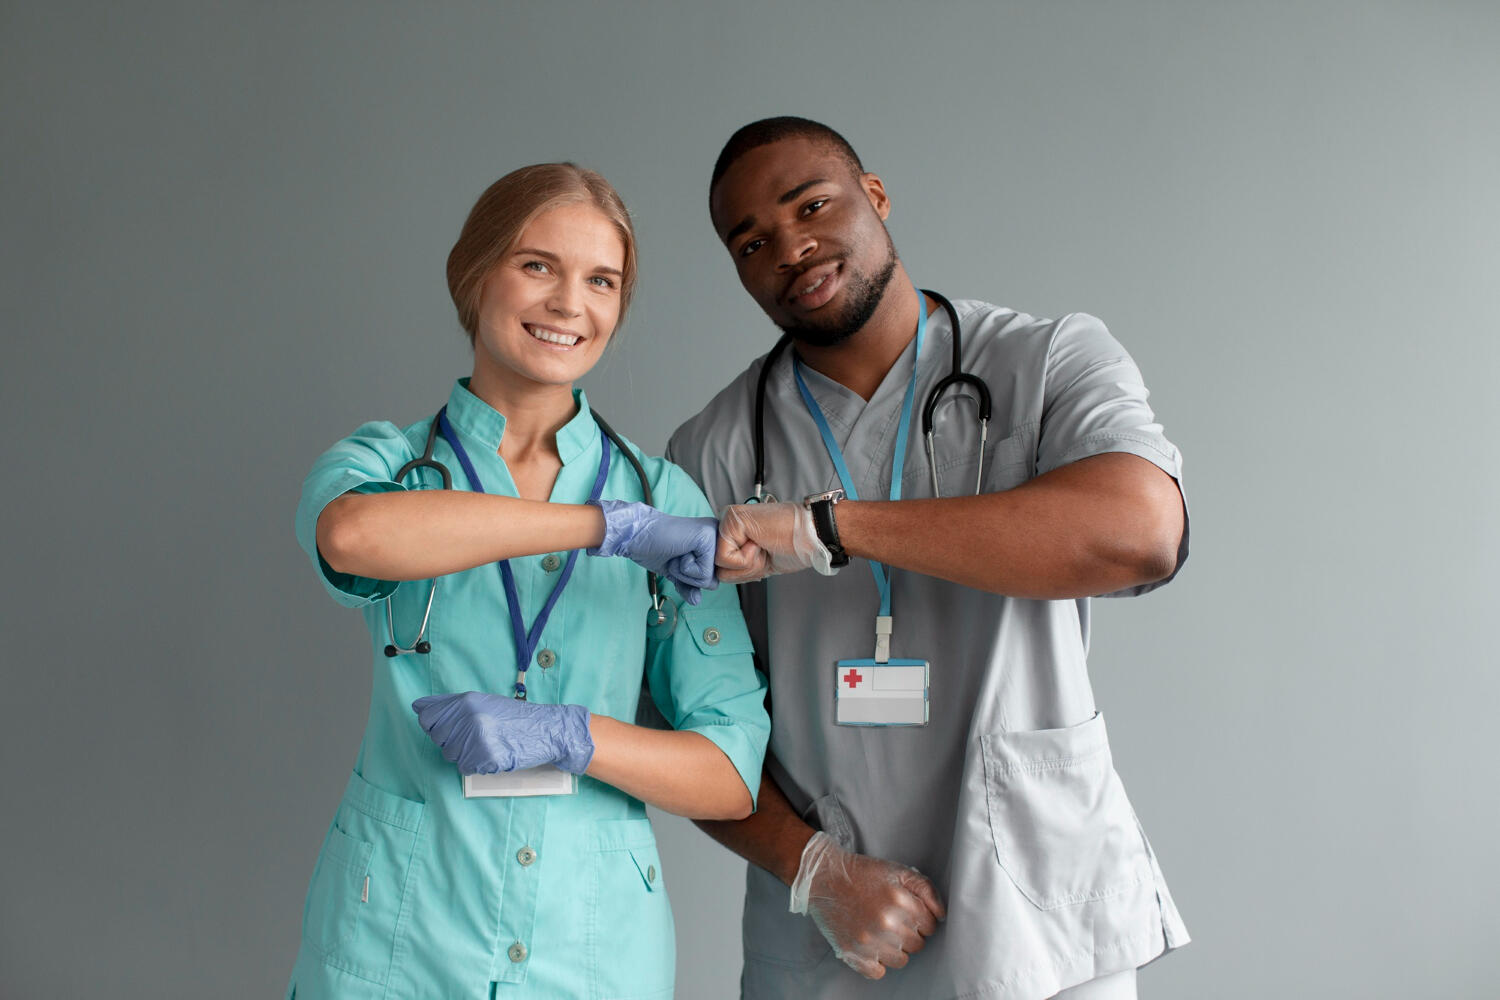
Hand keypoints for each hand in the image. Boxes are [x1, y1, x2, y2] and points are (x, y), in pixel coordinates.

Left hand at [411, 692, 593, 775]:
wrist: (546, 730)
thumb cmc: (514, 717)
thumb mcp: (482, 701)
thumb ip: (449, 704)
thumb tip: (418, 707)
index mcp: (465, 701)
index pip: (426, 717)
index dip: (435, 724)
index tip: (449, 726)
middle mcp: (468, 718)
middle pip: (439, 738)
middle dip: (453, 740)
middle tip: (477, 735)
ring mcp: (476, 738)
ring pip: (451, 754)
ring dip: (466, 753)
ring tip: (487, 743)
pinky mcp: (485, 757)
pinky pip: (466, 767)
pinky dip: (477, 764)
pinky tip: (492, 754)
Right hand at [589, 500, 718, 604]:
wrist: (636, 535)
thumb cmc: (654, 549)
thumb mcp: (676, 573)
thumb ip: (689, 587)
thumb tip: (696, 601)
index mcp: (714, 545)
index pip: (712, 581)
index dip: (689, 579)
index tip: (677, 558)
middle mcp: (719, 538)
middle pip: (713, 582)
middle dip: (688, 577)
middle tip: (675, 556)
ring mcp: (715, 536)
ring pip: (709, 580)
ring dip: (684, 573)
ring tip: (675, 552)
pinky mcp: (708, 538)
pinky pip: (703, 573)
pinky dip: (684, 568)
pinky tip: (677, 549)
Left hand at [716, 502, 832, 582]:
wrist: (811, 536)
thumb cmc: (792, 547)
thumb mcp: (759, 565)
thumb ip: (736, 568)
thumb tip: (715, 577)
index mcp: (734, 534)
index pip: (720, 566)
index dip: (742, 573)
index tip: (762, 559)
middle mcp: (727, 525)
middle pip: (717, 567)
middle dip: (744, 570)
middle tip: (764, 553)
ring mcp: (727, 521)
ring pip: (719, 563)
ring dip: (747, 564)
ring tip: (763, 546)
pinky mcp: (730, 521)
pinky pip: (724, 557)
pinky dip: (746, 558)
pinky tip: (760, 542)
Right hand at [789, 831, 945, 978]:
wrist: (824, 877)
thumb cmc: (863, 874)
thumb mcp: (899, 871)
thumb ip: (926, 889)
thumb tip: (941, 915)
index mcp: (900, 901)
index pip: (930, 926)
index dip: (921, 919)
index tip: (909, 913)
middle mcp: (886, 923)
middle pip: (917, 944)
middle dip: (910, 933)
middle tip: (894, 920)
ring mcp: (869, 941)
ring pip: (901, 961)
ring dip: (895, 949)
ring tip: (882, 933)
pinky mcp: (852, 953)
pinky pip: (878, 972)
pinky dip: (877, 963)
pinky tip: (872, 946)